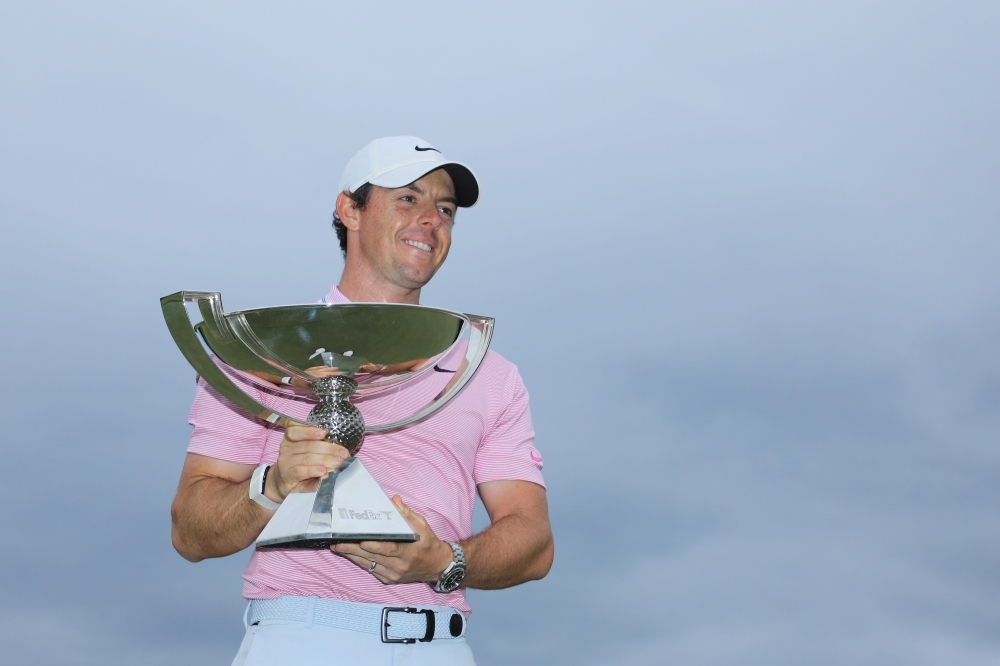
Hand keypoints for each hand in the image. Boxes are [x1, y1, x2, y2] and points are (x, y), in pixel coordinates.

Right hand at [264, 425, 349, 501]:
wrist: (281, 482)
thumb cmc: (298, 463)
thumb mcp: (305, 452)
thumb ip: (318, 446)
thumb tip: (337, 450)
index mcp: (291, 438)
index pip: (296, 430)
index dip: (309, 431)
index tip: (324, 432)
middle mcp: (286, 448)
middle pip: (308, 446)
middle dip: (328, 449)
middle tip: (343, 453)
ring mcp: (285, 462)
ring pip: (307, 458)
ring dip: (325, 460)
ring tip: (338, 462)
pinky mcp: (287, 476)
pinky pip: (301, 471)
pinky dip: (313, 471)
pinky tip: (323, 472)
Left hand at [332, 496, 453, 584]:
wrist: (437, 566)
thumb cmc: (428, 543)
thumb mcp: (422, 525)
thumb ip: (406, 513)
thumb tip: (393, 500)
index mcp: (409, 551)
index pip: (390, 549)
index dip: (375, 546)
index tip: (361, 541)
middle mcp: (400, 565)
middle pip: (373, 557)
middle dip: (354, 550)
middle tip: (337, 543)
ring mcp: (393, 574)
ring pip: (369, 564)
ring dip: (352, 556)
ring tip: (337, 547)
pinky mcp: (389, 579)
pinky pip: (371, 570)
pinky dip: (360, 561)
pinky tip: (349, 554)